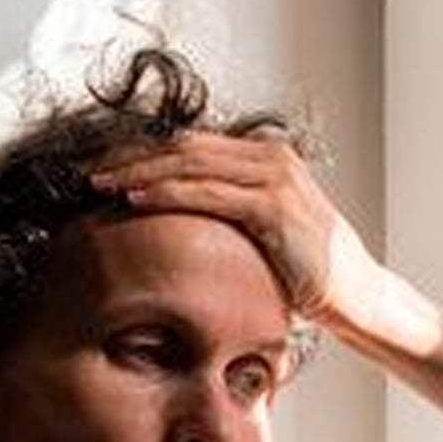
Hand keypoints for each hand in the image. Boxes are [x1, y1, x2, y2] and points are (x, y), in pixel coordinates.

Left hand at [91, 131, 377, 322]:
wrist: (354, 295)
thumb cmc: (306, 273)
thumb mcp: (262, 236)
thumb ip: (229, 218)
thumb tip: (185, 232)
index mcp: (262, 160)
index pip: (191, 147)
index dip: (144, 154)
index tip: (104, 168)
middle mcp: (267, 158)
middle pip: (183, 147)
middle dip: (131, 157)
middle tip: (87, 172)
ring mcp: (272, 177)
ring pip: (190, 163)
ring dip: (138, 171)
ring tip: (98, 183)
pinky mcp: (273, 205)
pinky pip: (208, 193)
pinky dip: (167, 193)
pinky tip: (135, 200)